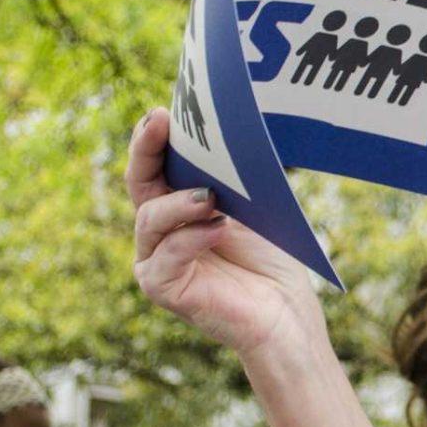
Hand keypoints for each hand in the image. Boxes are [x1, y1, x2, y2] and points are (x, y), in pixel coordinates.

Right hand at [127, 108, 324, 360]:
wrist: (287, 314)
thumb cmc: (272, 261)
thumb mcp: (251, 207)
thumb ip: (227, 178)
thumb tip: (222, 133)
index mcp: (176, 207)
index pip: (153, 167)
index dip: (152, 139)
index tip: (162, 112)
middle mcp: (160, 232)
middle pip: (139, 185)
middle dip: (147, 151)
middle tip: (161, 123)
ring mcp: (157, 260)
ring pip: (150, 220)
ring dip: (179, 203)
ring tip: (211, 197)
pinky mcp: (163, 289)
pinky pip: (166, 257)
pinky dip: (190, 238)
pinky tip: (216, 228)